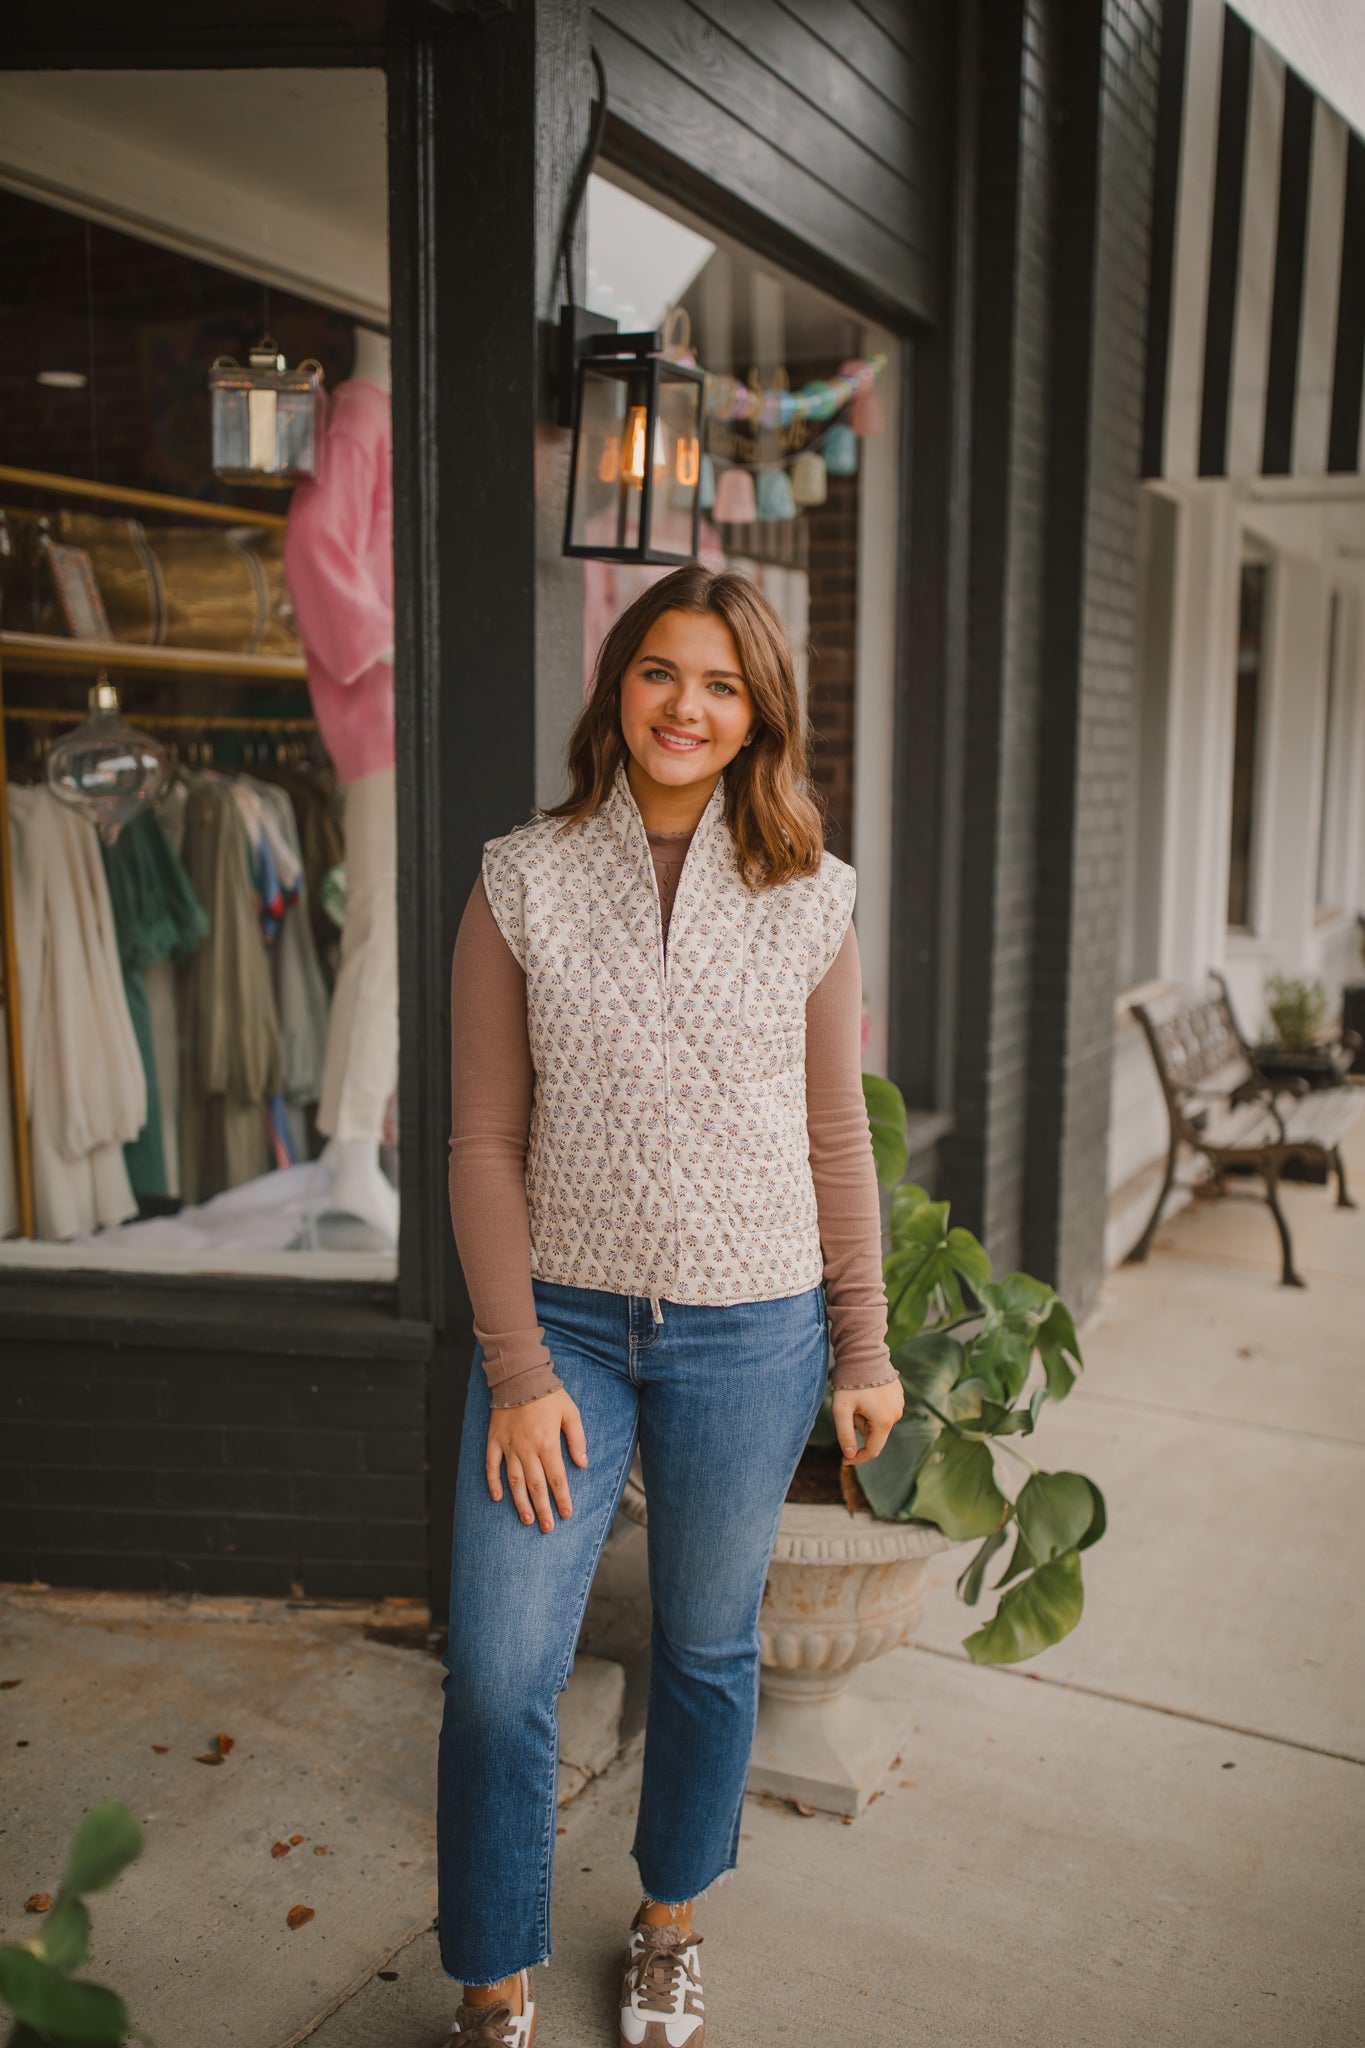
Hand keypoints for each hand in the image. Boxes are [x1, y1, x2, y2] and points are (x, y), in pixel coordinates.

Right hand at [486, 1389, 587, 1531]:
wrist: (519, 1376)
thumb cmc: (548, 1394)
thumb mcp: (571, 1413)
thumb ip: (577, 1439)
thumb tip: (583, 1464)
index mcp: (547, 1444)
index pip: (557, 1478)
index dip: (562, 1499)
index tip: (566, 1515)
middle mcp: (527, 1449)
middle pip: (536, 1486)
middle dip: (543, 1509)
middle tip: (547, 1528)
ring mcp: (509, 1446)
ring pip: (515, 1481)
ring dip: (520, 1503)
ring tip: (527, 1520)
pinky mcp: (495, 1440)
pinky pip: (492, 1466)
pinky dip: (493, 1482)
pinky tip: (497, 1497)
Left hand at [833, 1379, 904, 1464]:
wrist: (863, 1353)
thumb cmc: (850, 1382)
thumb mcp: (841, 1410)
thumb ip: (845, 1435)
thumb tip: (849, 1456)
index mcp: (883, 1421)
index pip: (872, 1450)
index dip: (857, 1458)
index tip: (844, 1460)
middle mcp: (896, 1415)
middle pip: (874, 1434)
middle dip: (860, 1426)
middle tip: (850, 1407)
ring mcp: (900, 1404)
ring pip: (878, 1422)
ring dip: (866, 1416)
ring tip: (859, 1396)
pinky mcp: (899, 1395)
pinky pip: (884, 1410)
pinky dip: (873, 1407)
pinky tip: (867, 1391)